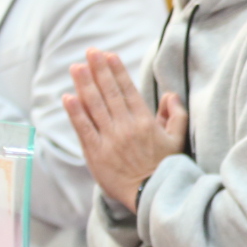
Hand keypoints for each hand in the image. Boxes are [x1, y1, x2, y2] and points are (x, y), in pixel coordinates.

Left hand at [62, 49, 185, 212]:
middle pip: (109, 93)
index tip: (108, 55)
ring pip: (94, 106)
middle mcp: (126, 127)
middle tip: (90, 52)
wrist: (152, 194)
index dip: (117, 71)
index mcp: (145, 122)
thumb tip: (169, 95)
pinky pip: (83, 129)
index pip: (128, 90)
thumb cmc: (166, 167)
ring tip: (76, 67)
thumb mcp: (178, 139)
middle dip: (98, 70)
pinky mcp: (96, 153)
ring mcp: (109, 139)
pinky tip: (68, 97)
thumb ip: (176, 115)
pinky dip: (75, 113)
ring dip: (84, 84)